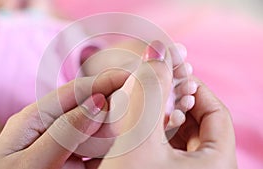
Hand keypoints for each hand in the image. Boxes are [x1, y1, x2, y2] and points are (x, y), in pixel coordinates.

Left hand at [0, 70, 128, 168]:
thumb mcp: (30, 161)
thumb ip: (64, 132)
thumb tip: (97, 102)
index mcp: (34, 118)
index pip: (76, 91)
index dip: (106, 80)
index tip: (134, 76)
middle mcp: (49, 127)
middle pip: (90, 109)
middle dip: (114, 108)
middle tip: (137, 114)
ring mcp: (60, 145)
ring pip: (96, 131)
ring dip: (114, 132)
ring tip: (130, 137)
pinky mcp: (68, 162)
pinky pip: (94, 153)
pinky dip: (107, 153)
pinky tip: (116, 154)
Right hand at [98, 51, 236, 168]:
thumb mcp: (138, 139)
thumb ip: (150, 92)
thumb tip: (161, 49)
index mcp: (215, 164)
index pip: (216, 112)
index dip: (194, 86)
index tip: (170, 72)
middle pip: (199, 124)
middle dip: (175, 100)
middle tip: (153, 85)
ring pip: (181, 138)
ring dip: (162, 118)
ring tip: (141, 105)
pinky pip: (168, 152)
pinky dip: (154, 137)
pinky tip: (135, 129)